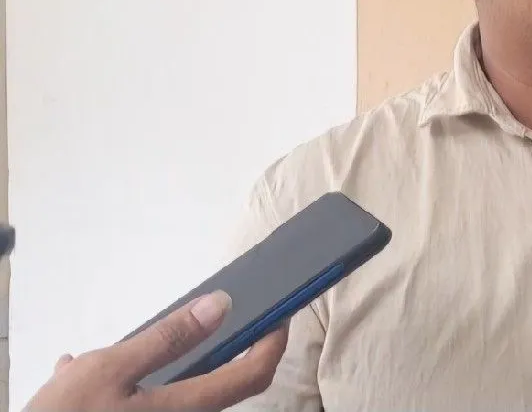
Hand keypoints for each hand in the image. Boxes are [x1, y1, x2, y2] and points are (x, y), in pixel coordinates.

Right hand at [24, 291, 286, 411]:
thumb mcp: (110, 368)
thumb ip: (168, 338)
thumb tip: (222, 305)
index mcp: (186, 407)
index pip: (255, 374)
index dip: (274, 341)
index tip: (281, 311)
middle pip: (221, 383)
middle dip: (214, 346)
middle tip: (209, 314)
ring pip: (174, 389)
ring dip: (157, 363)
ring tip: (113, 346)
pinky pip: (141, 400)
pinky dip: (123, 381)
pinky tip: (74, 370)